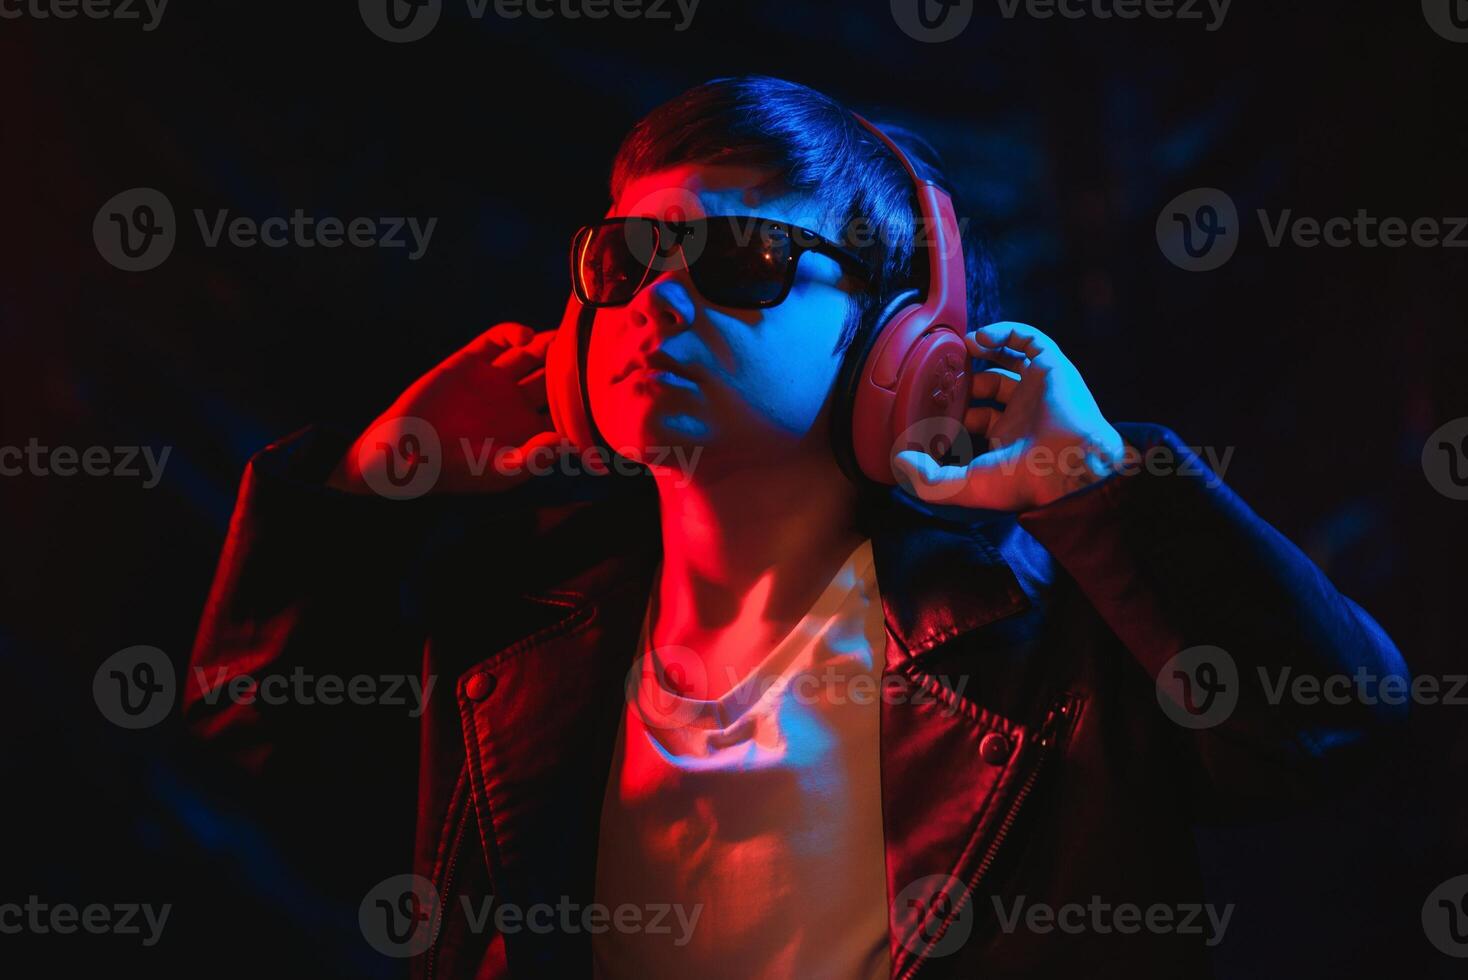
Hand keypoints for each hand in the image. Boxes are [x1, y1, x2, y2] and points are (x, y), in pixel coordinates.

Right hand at [331, 322, 585, 493]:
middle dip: (573, 363)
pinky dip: (514, 333)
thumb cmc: (455, 470)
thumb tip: (567, 443)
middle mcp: (516, 401)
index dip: (585, 397)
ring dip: (550, 343)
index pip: (566, 408)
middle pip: (555, 375)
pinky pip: (497, 340)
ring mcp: (495, 379)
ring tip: (566, 337)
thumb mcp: (499, 472)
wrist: (404, 452)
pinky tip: (526, 337)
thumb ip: (534, 458)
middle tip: (594, 349)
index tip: (606, 386)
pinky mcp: (470, 361)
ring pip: (532, 354)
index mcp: (530, 428)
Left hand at [892, 321, 1125, 510]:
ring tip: (960, 347)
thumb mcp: (965, 486)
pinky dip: (1006, 332)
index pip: (976, 418)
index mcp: (1008, 440)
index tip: (931, 404)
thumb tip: (899, 461)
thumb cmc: (1023, 479)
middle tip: (944, 374)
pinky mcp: (1053, 367)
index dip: (953, 409)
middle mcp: (1025, 413)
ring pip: (1010, 360)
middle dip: (965, 379)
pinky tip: (979, 339)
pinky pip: (1030, 340)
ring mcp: (1039, 389)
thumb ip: (928, 479)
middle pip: (990, 386)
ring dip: (984, 351)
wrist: (1068, 464)